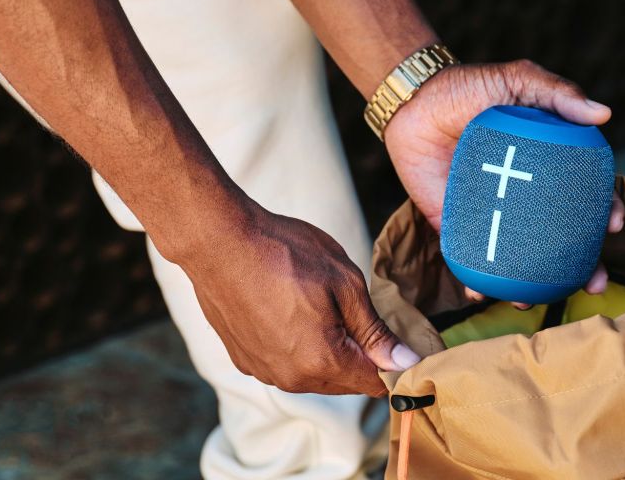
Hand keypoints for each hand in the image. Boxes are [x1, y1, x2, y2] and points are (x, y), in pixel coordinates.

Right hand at [173, 202, 419, 396]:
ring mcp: (264, 371)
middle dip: (361, 356)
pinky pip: (285, 364)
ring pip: (315, 374)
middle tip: (358, 311)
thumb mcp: (345, 283)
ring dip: (328, 351)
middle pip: (346, 382)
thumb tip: (406, 362)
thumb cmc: (284, 253)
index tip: (399, 340)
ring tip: (320, 306)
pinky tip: (290, 311)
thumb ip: (375, 331)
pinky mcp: (244, 359)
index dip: (394, 363)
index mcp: (323, 361)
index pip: (376, 382)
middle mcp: (292, 378)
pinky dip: (297, 346)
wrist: (218, 241)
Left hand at [384, 60, 624, 308]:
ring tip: (534, 300)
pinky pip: (472, 258)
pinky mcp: (457, 226)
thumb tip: (603, 114)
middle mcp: (525, 195)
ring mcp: (492, 213)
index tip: (613, 226)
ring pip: (521, 257)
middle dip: (581, 267)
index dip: (603, 213)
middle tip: (593, 283)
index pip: (584, 195)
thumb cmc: (468, 87)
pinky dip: (478, 282)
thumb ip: (556, 92)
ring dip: (533, 285)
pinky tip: (484, 295)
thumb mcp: (516, 80)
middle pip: (561, 238)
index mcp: (547, 164)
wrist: (413, 101)